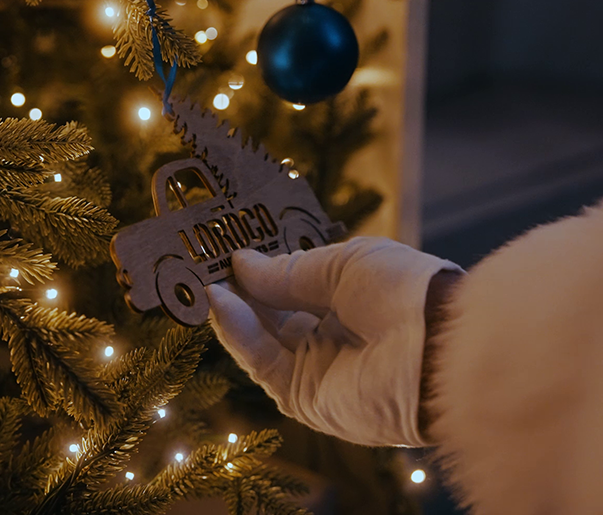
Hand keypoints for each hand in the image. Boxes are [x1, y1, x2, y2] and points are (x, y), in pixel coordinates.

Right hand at [206, 237, 461, 446]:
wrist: (441, 350)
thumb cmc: (405, 292)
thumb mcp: (343, 264)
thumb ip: (288, 271)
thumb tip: (240, 263)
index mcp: (352, 300)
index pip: (295, 285)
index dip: (263, 267)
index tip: (228, 247)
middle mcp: (334, 336)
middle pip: (273, 314)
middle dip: (241, 289)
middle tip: (205, 262)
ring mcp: (317, 369)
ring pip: (261, 340)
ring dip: (233, 310)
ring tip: (205, 279)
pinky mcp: (304, 398)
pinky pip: (262, 363)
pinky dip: (238, 333)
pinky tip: (219, 301)